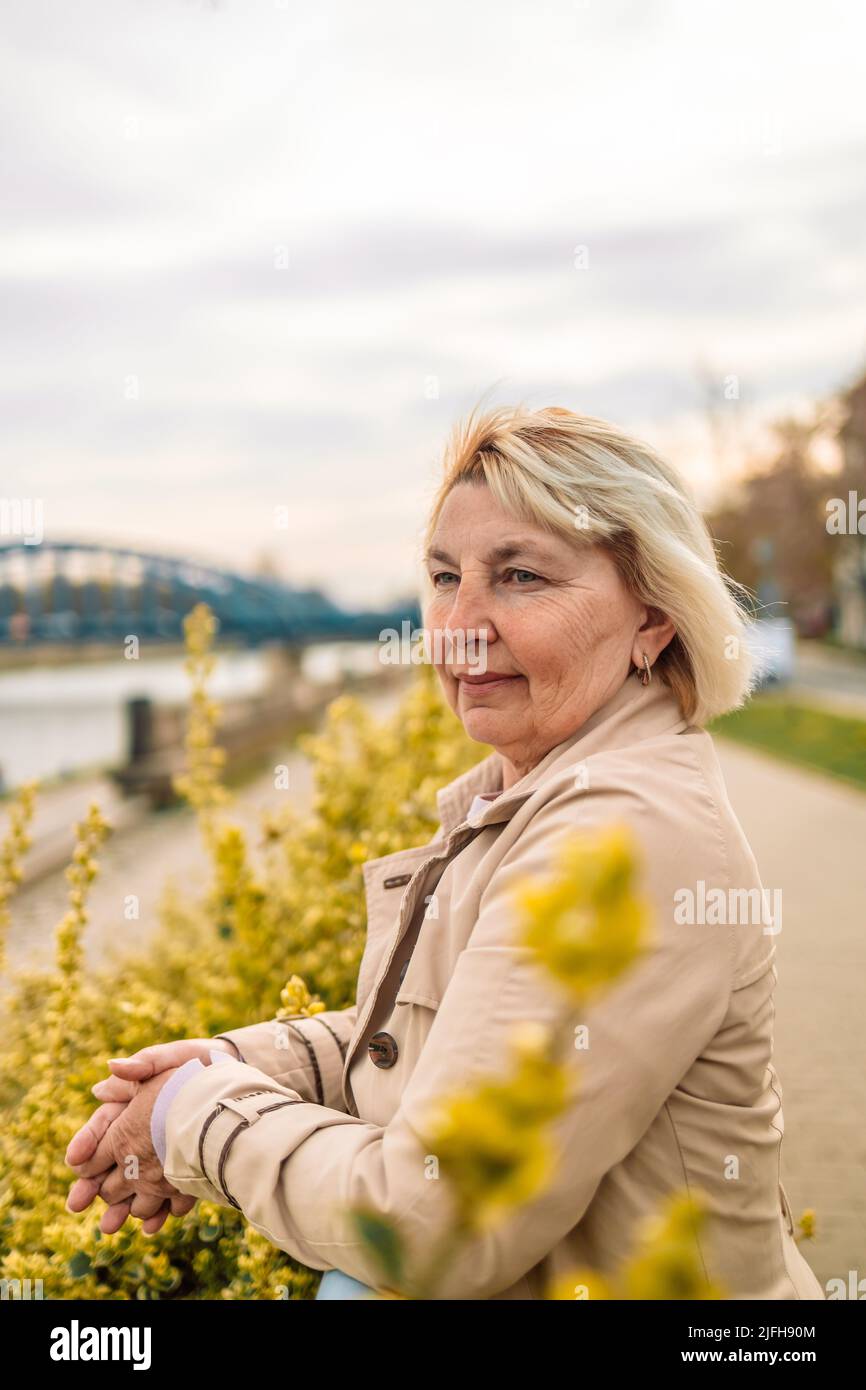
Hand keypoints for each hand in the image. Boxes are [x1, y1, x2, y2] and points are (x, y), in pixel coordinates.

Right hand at [65, 1038, 236, 1234]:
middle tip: (77, 1204)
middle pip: (113, 1163)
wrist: (234, 1074)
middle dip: (95, 1186)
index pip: (104, 1126)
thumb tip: (110, 1067)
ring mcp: (163, 1151)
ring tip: (109, 1226)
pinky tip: (154, 1224)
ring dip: (123, 1206)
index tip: (75, 1161)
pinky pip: (170, 1192)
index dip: (87, 1143)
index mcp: (133, 1104)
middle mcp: (143, 1131)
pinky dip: (162, 1208)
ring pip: (137, 1184)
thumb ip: (144, 1064)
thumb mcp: (171, 1058)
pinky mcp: (186, 1164)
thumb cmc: (197, 1060)